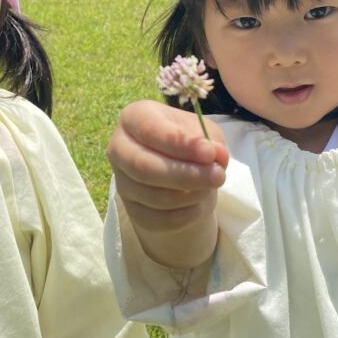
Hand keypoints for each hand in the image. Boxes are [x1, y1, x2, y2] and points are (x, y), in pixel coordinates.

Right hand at [107, 100, 228, 268]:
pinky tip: (198, 204)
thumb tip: (216, 155)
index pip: (150, 130)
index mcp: (134, 118)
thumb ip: (210, 140)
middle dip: (186, 175)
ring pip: (154, 197)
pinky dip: (185, 215)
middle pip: (144, 167)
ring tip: (211, 187)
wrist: (178, 171)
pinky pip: (158, 219)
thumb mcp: (203, 132)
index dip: (181, 144)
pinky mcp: (132, 210)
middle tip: (218, 176)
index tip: (209, 154)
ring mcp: (122, 182)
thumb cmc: (188, 142)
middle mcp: (119, 148)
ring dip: (191, 195)